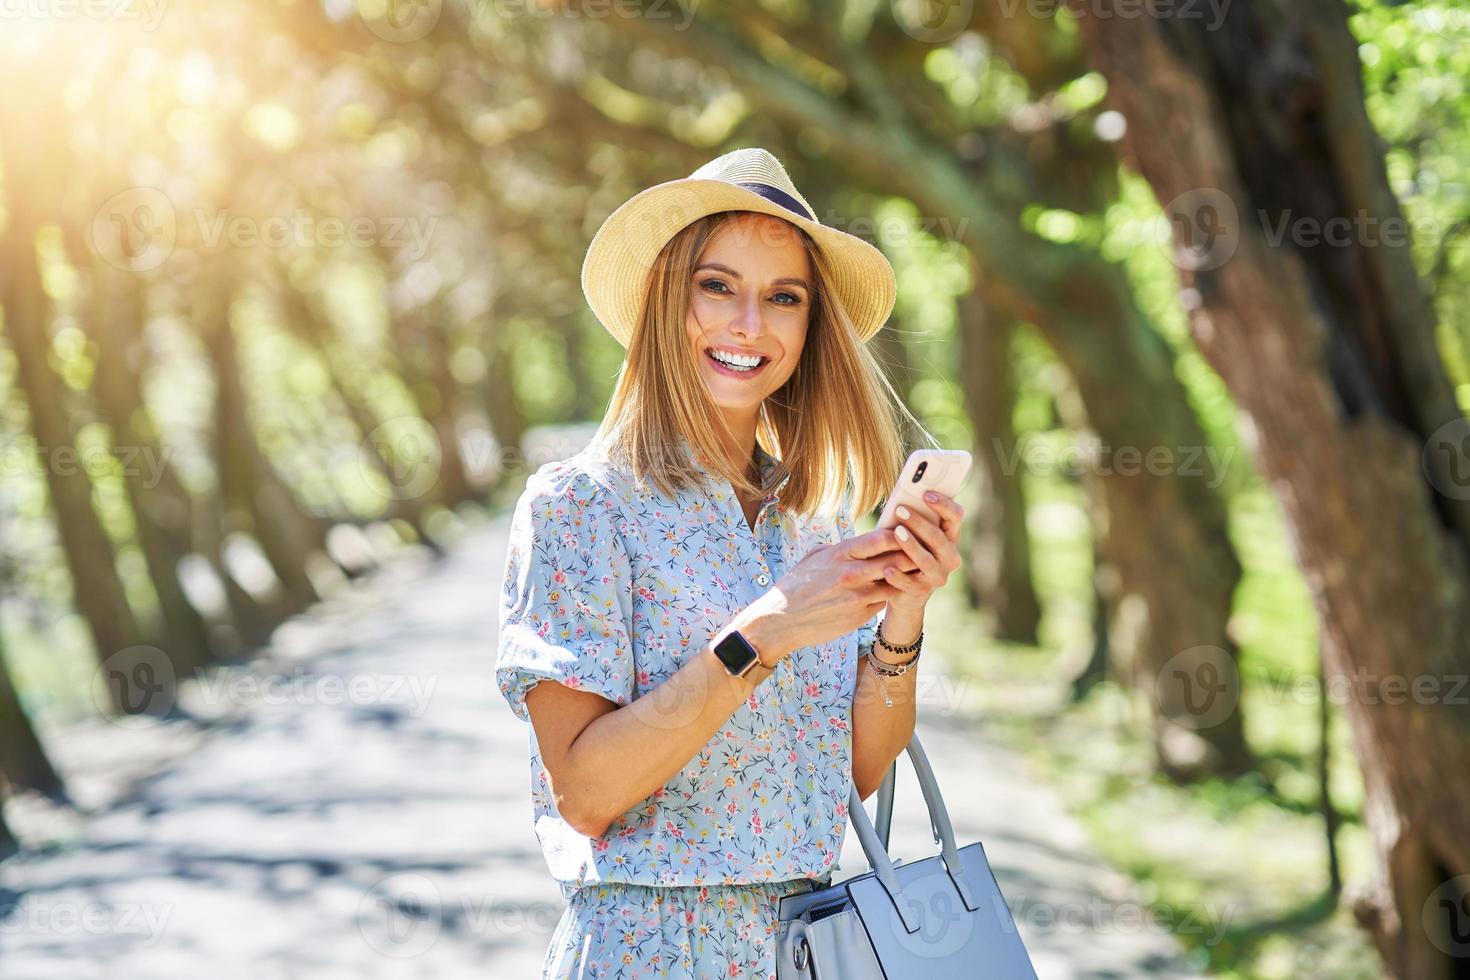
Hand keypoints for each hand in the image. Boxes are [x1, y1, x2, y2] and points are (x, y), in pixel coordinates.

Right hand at [733, 532, 912, 663]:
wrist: (781, 621)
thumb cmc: (794, 586)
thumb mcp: (813, 558)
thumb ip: (837, 549)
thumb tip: (854, 543)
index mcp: (840, 554)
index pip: (881, 538)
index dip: (900, 533)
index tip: (910, 530)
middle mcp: (852, 573)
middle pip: (896, 559)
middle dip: (913, 553)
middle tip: (925, 549)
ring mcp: (858, 596)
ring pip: (896, 582)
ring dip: (908, 576)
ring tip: (920, 570)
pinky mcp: (860, 615)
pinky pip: (884, 601)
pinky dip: (891, 595)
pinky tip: (898, 590)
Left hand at [879, 491, 963, 613]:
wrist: (906, 592)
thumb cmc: (908, 553)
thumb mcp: (915, 535)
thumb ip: (913, 520)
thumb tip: (899, 500)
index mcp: (951, 537)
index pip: (956, 516)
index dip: (944, 504)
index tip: (926, 494)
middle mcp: (950, 557)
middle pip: (938, 537)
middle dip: (919, 522)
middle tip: (901, 510)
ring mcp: (938, 575)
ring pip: (926, 560)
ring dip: (911, 545)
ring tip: (896, 533)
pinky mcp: (922, 591)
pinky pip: (910, 583)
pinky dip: (899, 576)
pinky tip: (888, 569)